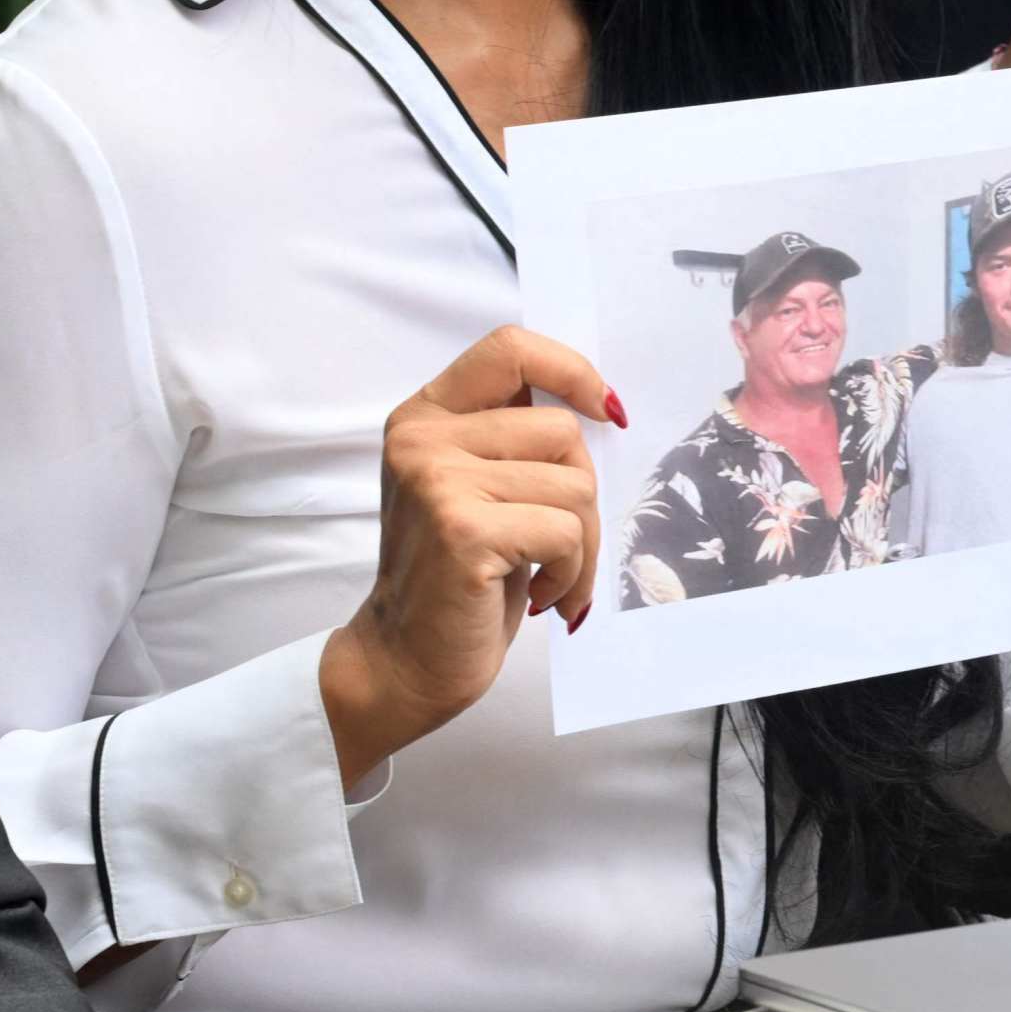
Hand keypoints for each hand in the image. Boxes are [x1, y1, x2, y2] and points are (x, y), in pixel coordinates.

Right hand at [319, 327, 614, 782]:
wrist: (404, 663)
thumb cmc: (456, 580)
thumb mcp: (475, 489)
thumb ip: (513, 440)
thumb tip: (602, 408)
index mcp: (424, 417)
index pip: (510, 348)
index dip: (571, 371)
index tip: (606, 411)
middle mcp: (422, 439)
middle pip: (562, 431)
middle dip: (584, 495)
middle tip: (564, 545)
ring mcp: (438, 481)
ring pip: (575, 485)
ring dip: (583, 545)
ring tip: (551, 576)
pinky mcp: (464, 530)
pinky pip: (566, 531)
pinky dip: (572, 573)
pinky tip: (542, 597)